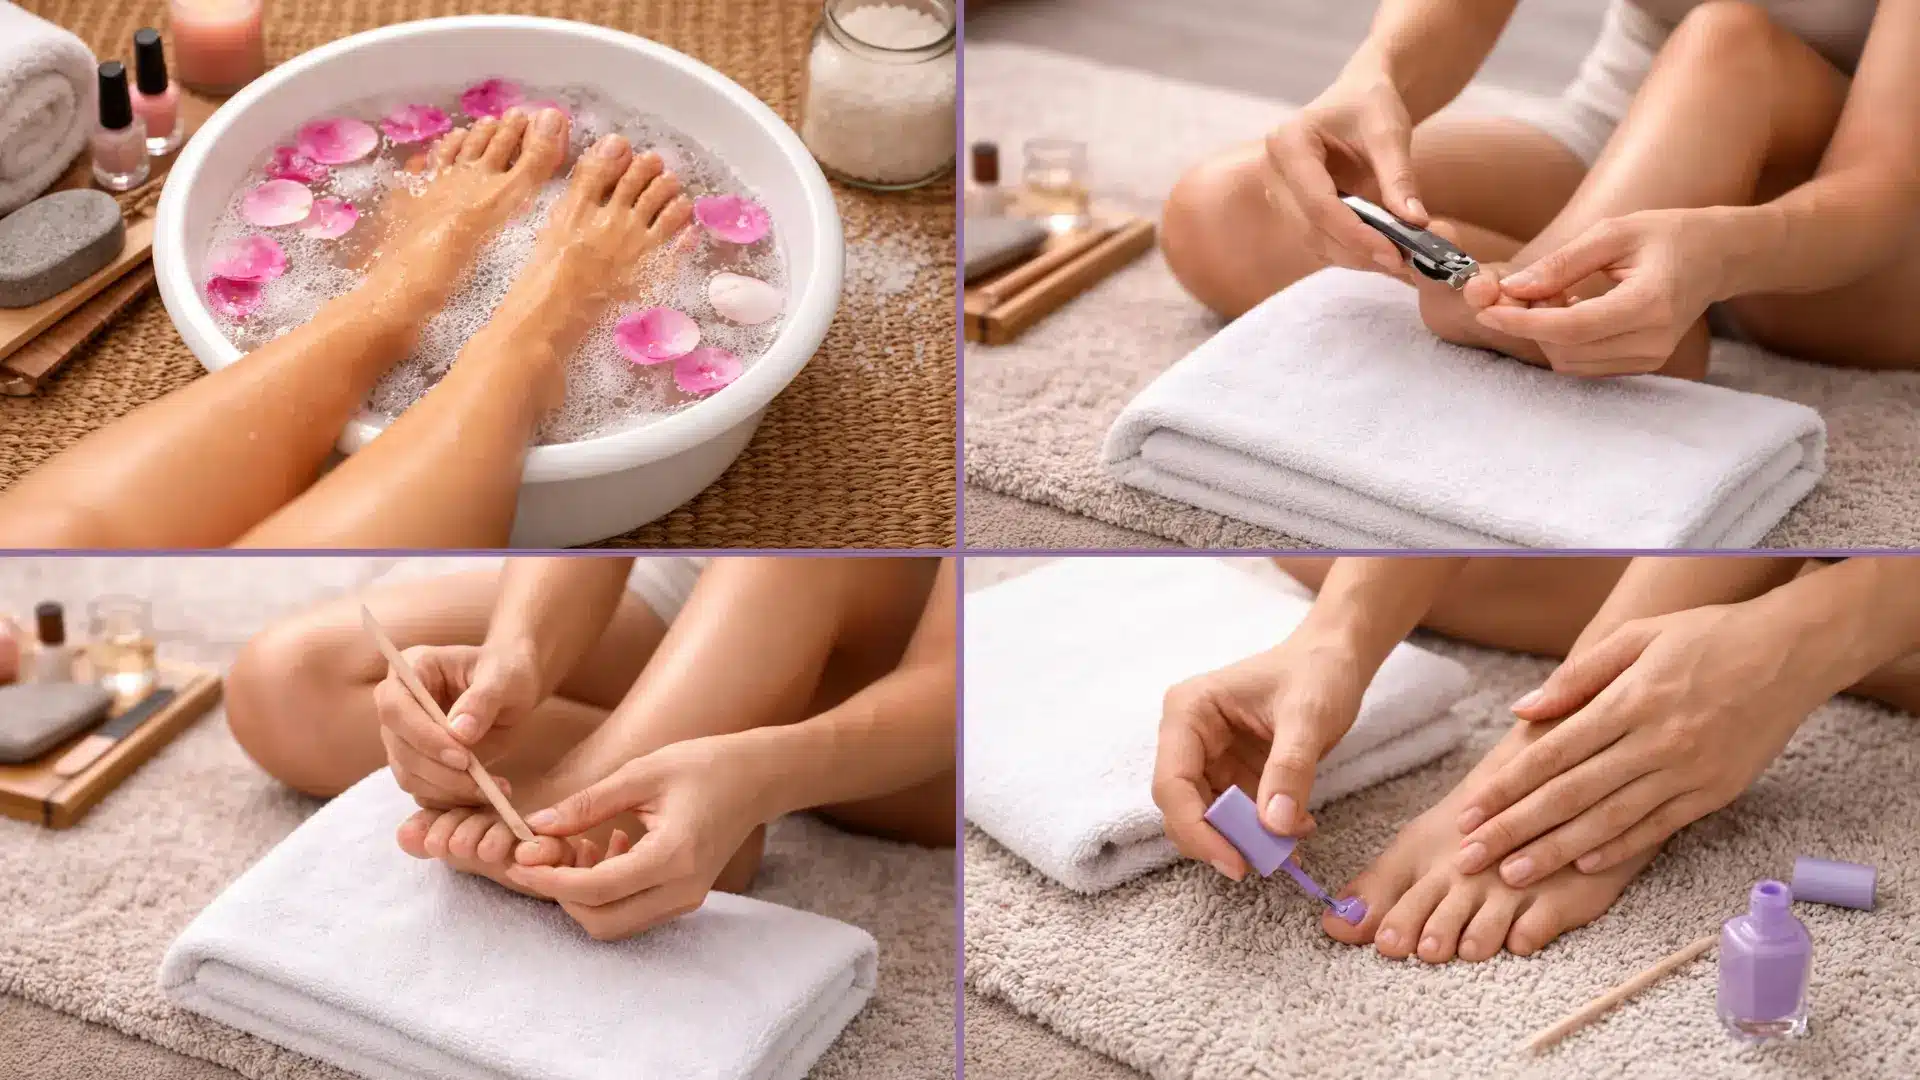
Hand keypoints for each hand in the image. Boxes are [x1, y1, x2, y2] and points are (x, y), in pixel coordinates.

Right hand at [372, 642, 541, 807]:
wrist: (511, 687)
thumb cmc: (506, 672)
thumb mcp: (503, 678)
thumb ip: (482, 700)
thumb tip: (460, 733)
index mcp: (410, 670)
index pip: (396, 709)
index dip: (424, 737)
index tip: (462, 757)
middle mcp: (396, 704)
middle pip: (399, 748)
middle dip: (439, 772)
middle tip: (482, 783)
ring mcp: (402, 737)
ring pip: (409, 776)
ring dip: (448, 791)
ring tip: (492, 790)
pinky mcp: (416, 763)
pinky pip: (423, 790)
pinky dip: (452, 799)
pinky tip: (485, 794)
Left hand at [506, 736, 767, 939]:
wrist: (759, 778)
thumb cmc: (706, 765)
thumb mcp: (643, 773)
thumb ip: (588, 803)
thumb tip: (536, 826)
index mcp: (673, 856)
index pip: (597, 890)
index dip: (550, 881)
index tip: (518, 861)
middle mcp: (682, 889)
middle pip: (602, 921)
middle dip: (561, 894)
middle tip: (545, 854)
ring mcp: (686, 898)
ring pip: (615, 923)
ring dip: (583, 894)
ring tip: (579, 844)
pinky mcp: (684, 897)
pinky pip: (632, 911)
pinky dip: (605, 891)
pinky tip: (607, 847)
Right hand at [1152, 633, 1365, 879]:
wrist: (1336, 659)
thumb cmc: (1316, 672)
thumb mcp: (1307, 717)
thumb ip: (1289, 770)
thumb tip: (1274, 826)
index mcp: (1188, 712)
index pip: (1172, 783)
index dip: (1197, 828)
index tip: (1235, 861)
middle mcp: (1188, 737)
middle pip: (1182, 807)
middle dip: (1218, 840)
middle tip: (1261, 864)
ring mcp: (1209, 757)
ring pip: (1206, 819)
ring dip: (1242, 841)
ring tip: (1288, 848)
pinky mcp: (1232, 773)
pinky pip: (1235, 817)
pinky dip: (1260, 833)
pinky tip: (1294, 831)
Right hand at [1264, 69, 1426, 275]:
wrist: (1359, 98)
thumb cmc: (1370, 105)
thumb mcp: (1389, 133)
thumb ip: (1399, 178)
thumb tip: (1416, 222)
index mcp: (1289, 143)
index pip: (1318, 202)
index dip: (1354, 233)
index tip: (1393, 252)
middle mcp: (1274, 171)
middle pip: (1312, 227)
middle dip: (1356, 249)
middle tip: (1402, 262)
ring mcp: (1279, 193)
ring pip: (1314, 240)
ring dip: (1354, 256)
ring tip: (1397, 260)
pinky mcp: (1293, 209)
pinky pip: (1319, 239)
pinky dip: (1350, 250)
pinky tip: (1381, 252)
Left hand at [1453, 603, 1830, 884]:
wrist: (1792, 652)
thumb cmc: (1707, 636)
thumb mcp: (1637, 637)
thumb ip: (1577, 676)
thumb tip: (1522, 710)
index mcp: (1630, 701)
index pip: (1552, 753)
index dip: (1507, 786)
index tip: (1471, 811)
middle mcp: (1656, 742)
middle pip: (1571, 795)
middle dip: (1516, 829)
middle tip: (1473, 857)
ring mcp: (1688, 772)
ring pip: (1610, 821)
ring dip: (1557, 851)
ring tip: (1513, 874)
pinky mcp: (1714, 792)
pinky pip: (1657, 828)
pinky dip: (1617, 849)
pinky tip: (1581, 866)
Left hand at [1473, 209, 1728, 374]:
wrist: (1717, 257)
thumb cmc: (1667, 235)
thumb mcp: (1614, 232)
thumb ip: (1563, 262)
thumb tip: (1513, 289)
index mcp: (1650, 303)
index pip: (1572, 328)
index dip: (1523, 322)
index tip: (1487, 310)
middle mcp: (1653, 340)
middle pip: (1566, 349)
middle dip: (1531, 323)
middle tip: (1526, 287)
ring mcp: (1650, 358)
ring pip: (1571, 362)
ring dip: (1546, 333)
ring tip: (1556, 292)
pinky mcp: (1642, 365)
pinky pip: (1585, 364)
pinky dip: (1564, 341)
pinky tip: (1570, 309)